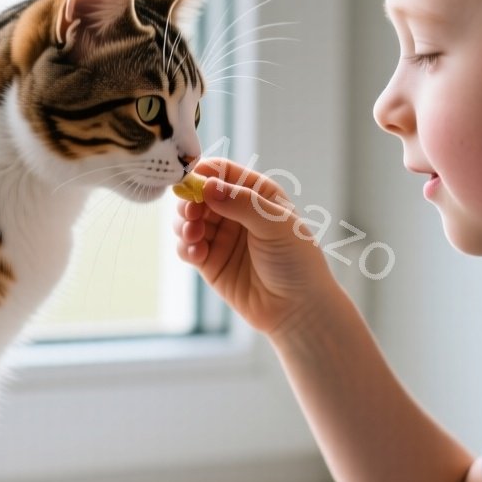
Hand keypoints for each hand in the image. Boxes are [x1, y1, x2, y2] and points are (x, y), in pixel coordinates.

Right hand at [173, 157, 344, 336]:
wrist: (298, 309)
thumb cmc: (297, 262)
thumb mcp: (276, 225)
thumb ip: (242, 203)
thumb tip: (208, 186)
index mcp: (256, 193)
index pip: (222, 172)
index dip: (203, 172)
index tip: (191, 180)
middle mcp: (236, 211)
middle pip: (198, 194)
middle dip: (189, 200)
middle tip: (190, 212)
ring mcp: (221, 237)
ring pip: (188, 219)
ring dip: (183, 223)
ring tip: (193, 234)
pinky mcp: (210, 262)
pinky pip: (187, 247)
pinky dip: (185, 247)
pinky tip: (198, 253)